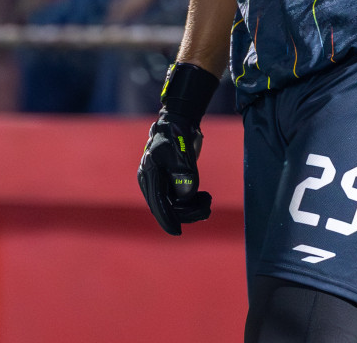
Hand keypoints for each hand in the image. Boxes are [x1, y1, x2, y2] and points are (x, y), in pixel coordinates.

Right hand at [137, 111, 211, 234]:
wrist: (178, 123)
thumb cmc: (177, 135)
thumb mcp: (181, 154)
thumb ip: (183, 175)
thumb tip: (186, 196)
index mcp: (149, 173)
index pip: (157, 202)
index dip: (167, 218)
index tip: (177, 232)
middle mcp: (151, 181)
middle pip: (166, 207)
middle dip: (187, 212)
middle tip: (207, 207)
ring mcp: (159, 184)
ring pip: (173, 206)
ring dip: (191, 208)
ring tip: (207, 200)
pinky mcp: (168, 184)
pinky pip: (178, 200)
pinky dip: (191, 203)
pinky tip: (203, 198)